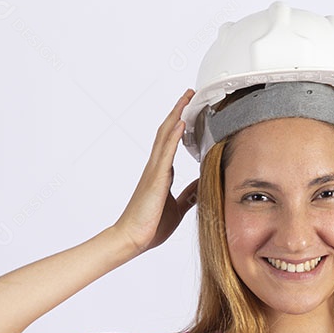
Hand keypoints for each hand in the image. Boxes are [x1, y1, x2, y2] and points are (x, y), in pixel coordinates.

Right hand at [114, 89, 199, 253]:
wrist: (132, 239)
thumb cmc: (150, 226)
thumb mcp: (178, 208)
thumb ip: (189, 195)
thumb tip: (201, 186)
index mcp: (162, 174)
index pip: (171, 142)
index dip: (180, 125)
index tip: (190, 111)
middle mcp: (156, 168)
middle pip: (167, 131)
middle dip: (178, 111)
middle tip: (190, 94)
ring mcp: (154, 171)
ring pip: (165, 135)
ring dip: (176, 115)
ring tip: (187, 98)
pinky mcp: (155, 179)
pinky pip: (165, 152)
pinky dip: (173, 135)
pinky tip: (180, 122)